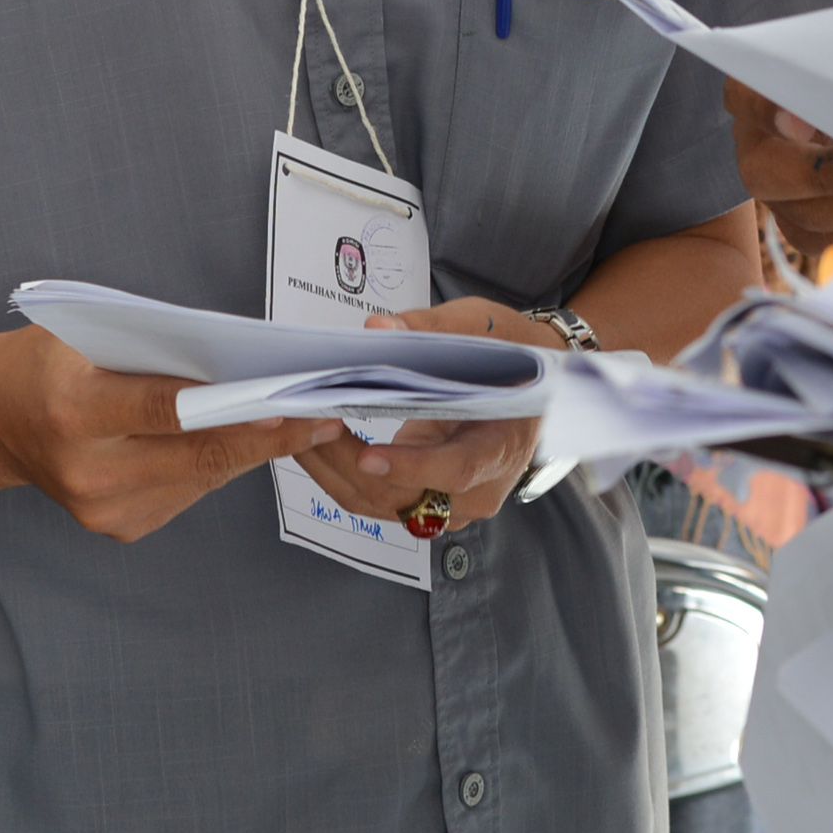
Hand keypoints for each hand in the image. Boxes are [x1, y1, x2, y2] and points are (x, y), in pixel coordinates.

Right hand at [0, 327, 335, 542]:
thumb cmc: (46, 363)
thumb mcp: (88, 335)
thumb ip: (154, 352)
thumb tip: (240, 363)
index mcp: (74, 413)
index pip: (163, 410)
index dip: (230, 411)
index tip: (289, 404)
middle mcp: (88, 472)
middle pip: (198, 454)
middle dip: (271, 434)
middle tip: (328, 414)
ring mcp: (103, 509)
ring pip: (204, 477)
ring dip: (256, 448)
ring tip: (311, 422)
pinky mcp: (120, 527)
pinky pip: (190, 492)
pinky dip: (221, 463)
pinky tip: (252, 439)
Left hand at [288, 301, 551, 525]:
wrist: (534, 386)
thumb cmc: (512, 357)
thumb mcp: (481, 328)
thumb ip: (431, 329)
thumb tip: (378, 329)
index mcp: (502, 446)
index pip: (457, 469)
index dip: (412, 466)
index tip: (368, 456)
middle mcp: (478, 488)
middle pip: (404, 494)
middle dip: (346, 462)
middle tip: (306, 422)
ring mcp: (451, 503)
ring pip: (380, 503)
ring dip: (333, 470)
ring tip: (297, 428)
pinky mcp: (426, 500)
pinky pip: (375, 499)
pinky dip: (340, 474)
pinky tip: (314, 442)